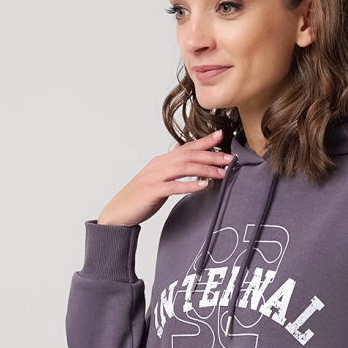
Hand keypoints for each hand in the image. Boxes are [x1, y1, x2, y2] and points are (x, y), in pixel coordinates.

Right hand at [97, 129, 232, 226]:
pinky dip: (190, 185)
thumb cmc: (140, 197)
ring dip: (205, 169)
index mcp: (161, 161)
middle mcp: (158, 165)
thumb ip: (172, 168)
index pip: (186, 147)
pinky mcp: (152, 192)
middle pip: (189, 156)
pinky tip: (203, 185)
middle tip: (230, 158)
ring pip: (184, 168)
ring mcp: (154, 177)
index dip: (205, 141)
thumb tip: (186, 156)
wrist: (118, 212)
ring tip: (222, 172)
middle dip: (211, 156)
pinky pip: (174, 186)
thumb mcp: (158, 179)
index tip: (222, 136)